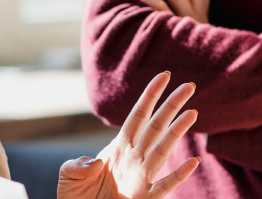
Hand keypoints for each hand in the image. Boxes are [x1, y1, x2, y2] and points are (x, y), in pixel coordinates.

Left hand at [57, 72, 200, 198]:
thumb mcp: (69, 177)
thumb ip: (76, 165)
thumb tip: (95, 162)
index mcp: (118, 148)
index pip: (137, 117)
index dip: (150, 96)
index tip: (163, 76)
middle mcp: (134, 159)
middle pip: (155, 127)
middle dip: (171, 106)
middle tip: (189, 86)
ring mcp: (141, 178)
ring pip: (162, 150)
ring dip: (177, 132)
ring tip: (192, 113)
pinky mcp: (145, 198)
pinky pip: (165, 186)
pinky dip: (179, 174)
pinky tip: (192, 162)